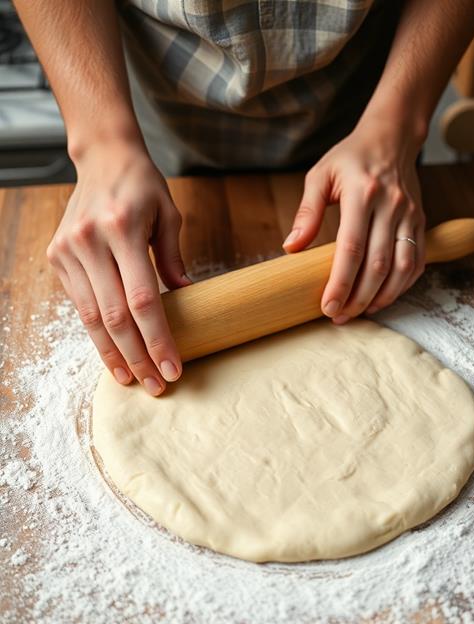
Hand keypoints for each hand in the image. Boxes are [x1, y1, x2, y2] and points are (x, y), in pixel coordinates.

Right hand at [47, 141, 188, 394]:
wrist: (103, 157)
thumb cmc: (143, 187)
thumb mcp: (169, 215)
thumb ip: (174, 259)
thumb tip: (186, 299)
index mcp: (123, 229)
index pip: (143, 300)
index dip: (158, 340)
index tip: (173, 368)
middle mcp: (90, 241)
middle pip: (116, 317)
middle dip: (138, 357)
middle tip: (157, 385)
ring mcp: (69, 250)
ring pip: (93, 318)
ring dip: (115, 354)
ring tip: (134, 380)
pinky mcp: (57, 257)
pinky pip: (80, 305)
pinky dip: (98, 334)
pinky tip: (114, 354)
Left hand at [283, 117, 425, 322]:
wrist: (391, 138)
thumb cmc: (350, 158)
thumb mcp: (320, 175)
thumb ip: (306, 212)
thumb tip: (291, 248)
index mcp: (363, 194)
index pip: (352, 250)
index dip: (341, 283)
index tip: (328, 306)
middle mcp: (391, 206)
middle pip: (378, 266)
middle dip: (358, 298)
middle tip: (340, 317)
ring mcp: (410, 215)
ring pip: (402, 268)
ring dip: (383, 297)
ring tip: (361, 312)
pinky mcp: (421, 222)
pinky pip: (417, 262)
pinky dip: (402, 285)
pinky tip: (384, 297)